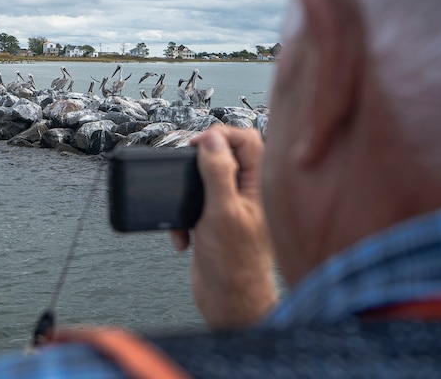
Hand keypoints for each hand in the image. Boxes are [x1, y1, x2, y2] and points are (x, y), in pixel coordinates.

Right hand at [170, 126, 277, 328]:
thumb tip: (212, 140)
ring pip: (204, 182)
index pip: (245, 139)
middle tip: (185, 173)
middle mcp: (246, 193)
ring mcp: (230, 208)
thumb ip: (218, 173)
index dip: (220, 136)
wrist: (228, 303)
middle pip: (222, 157)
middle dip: (198, 166)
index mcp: (258, 186)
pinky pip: (194, 206)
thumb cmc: (235, 265)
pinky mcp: (214, 224)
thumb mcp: (221, 212)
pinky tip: (183, 236)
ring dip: (186, 194)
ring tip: (183, 209)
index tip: (198, 146)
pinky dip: (182, 218)